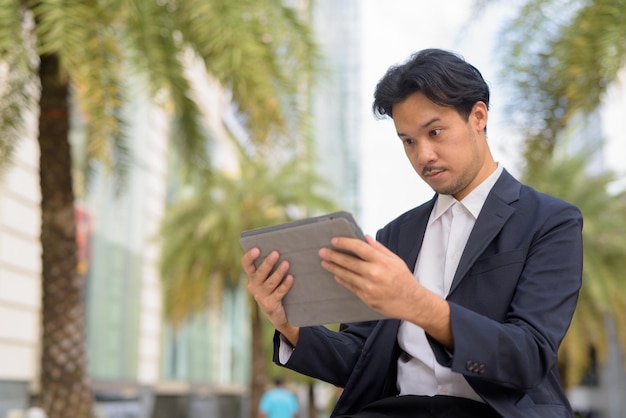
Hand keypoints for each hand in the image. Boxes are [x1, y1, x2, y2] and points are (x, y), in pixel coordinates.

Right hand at [242, 248, 299, 344]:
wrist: (277, 314)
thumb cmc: (275, 289)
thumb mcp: (269, 278)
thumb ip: (272, 267)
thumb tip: (285, 249)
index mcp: (252, 277)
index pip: (246, 265)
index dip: (250, 257)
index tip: (257, 249)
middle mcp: (254, 286)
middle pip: (259, 273)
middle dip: (267, 263)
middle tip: (276, 253)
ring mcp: (261, 296)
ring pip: (270, 283)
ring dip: (278, 273)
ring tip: (286, 264)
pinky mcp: (270, 304)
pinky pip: (279, 293)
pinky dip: (285, 285)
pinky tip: (291, 278)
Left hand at [319, 235, 451, 347]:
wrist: (412, 302)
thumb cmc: (404, 279)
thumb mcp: (395, 260)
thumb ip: (379, 248)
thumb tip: (365, 237)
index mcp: (382, 261)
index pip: (359, 248)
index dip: (344, 243)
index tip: (334, 240)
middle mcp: (374, 273)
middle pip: (349, 262)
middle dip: (333, 255)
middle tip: (322, 251)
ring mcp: (369, 287)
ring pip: (346, 275)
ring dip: (334, 268)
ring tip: (325, 262)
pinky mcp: (366, 298)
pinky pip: (350, 287)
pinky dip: (342, 280)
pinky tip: (336, 275)